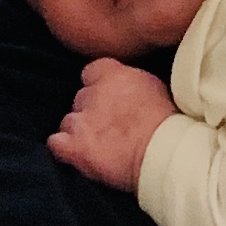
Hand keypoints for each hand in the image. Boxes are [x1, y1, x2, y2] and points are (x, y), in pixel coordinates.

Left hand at [51, 57, 178, 190]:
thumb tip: (131, 88)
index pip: (92, 71)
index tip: (109, 97)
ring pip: (68, 122)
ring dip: (79, 132)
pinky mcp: (75, 148)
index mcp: (113, 74)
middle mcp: (92, 94)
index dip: (98, 85)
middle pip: (81, 98)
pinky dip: (64, 149)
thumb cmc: (169, 123)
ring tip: (97, 145)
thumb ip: (134, 83)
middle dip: (91, 111)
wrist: (164, 151)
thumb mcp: (157, 87)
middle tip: (109, 126)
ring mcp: (81, 121)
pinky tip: (75, 154)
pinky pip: (56, 144)